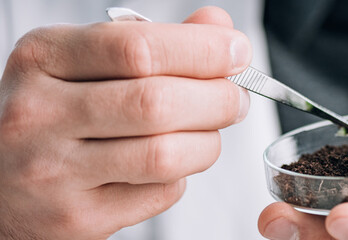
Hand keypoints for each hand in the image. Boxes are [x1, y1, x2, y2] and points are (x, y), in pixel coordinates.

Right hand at [0, 7, 250, 238]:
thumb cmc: (49, 113)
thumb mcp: (81, 62)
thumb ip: (151, 42)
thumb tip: (220, 30)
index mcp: (43, 60)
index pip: (139, 48)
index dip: (203, 50)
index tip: (236, 52)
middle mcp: (39, 115)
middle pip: (158, 103)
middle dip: (218, 99)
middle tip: (235, 98)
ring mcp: (54, 173)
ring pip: (166, 155)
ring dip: (208, 142)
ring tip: (210, 131)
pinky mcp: (77, 218)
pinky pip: (159, 194)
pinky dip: (181, 176)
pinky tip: (170, 164)